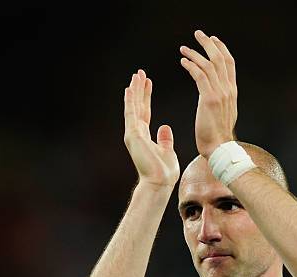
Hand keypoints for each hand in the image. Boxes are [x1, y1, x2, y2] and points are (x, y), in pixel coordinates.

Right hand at [124, 69, 179, 186]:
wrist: (159, 182)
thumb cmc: (164, 172)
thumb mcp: (167, 151)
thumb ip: (164, 139)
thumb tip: (165, 128)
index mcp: (145, 136)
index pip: (144, 111)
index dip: (146, 96)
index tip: (148, 82)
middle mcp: (137, 133)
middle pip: (137, 106)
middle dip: (139, 89)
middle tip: (139, 73)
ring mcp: (133, 134)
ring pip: (132, 107)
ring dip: (134, 91)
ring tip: (136, 75)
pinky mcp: (133, 136)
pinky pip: (131, 115)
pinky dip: (130, 102)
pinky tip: (130, 89)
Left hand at [180, 31, 237, 157]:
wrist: (220, 149)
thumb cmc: (218, 137)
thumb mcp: (225, 115)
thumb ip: (222, 102)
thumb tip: (217, 96)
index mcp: (232, 93)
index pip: (229, 64)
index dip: (221, 49)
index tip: (213, 40)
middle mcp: (228, 90)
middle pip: (220, 58)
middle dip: (209, 43)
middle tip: (198, 34)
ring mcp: (220, 94)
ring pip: (209, 64)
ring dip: (195, 53)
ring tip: (183, 48)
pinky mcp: (209, 99)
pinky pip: (200, 75)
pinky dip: (191, 65)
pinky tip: (183, 62)